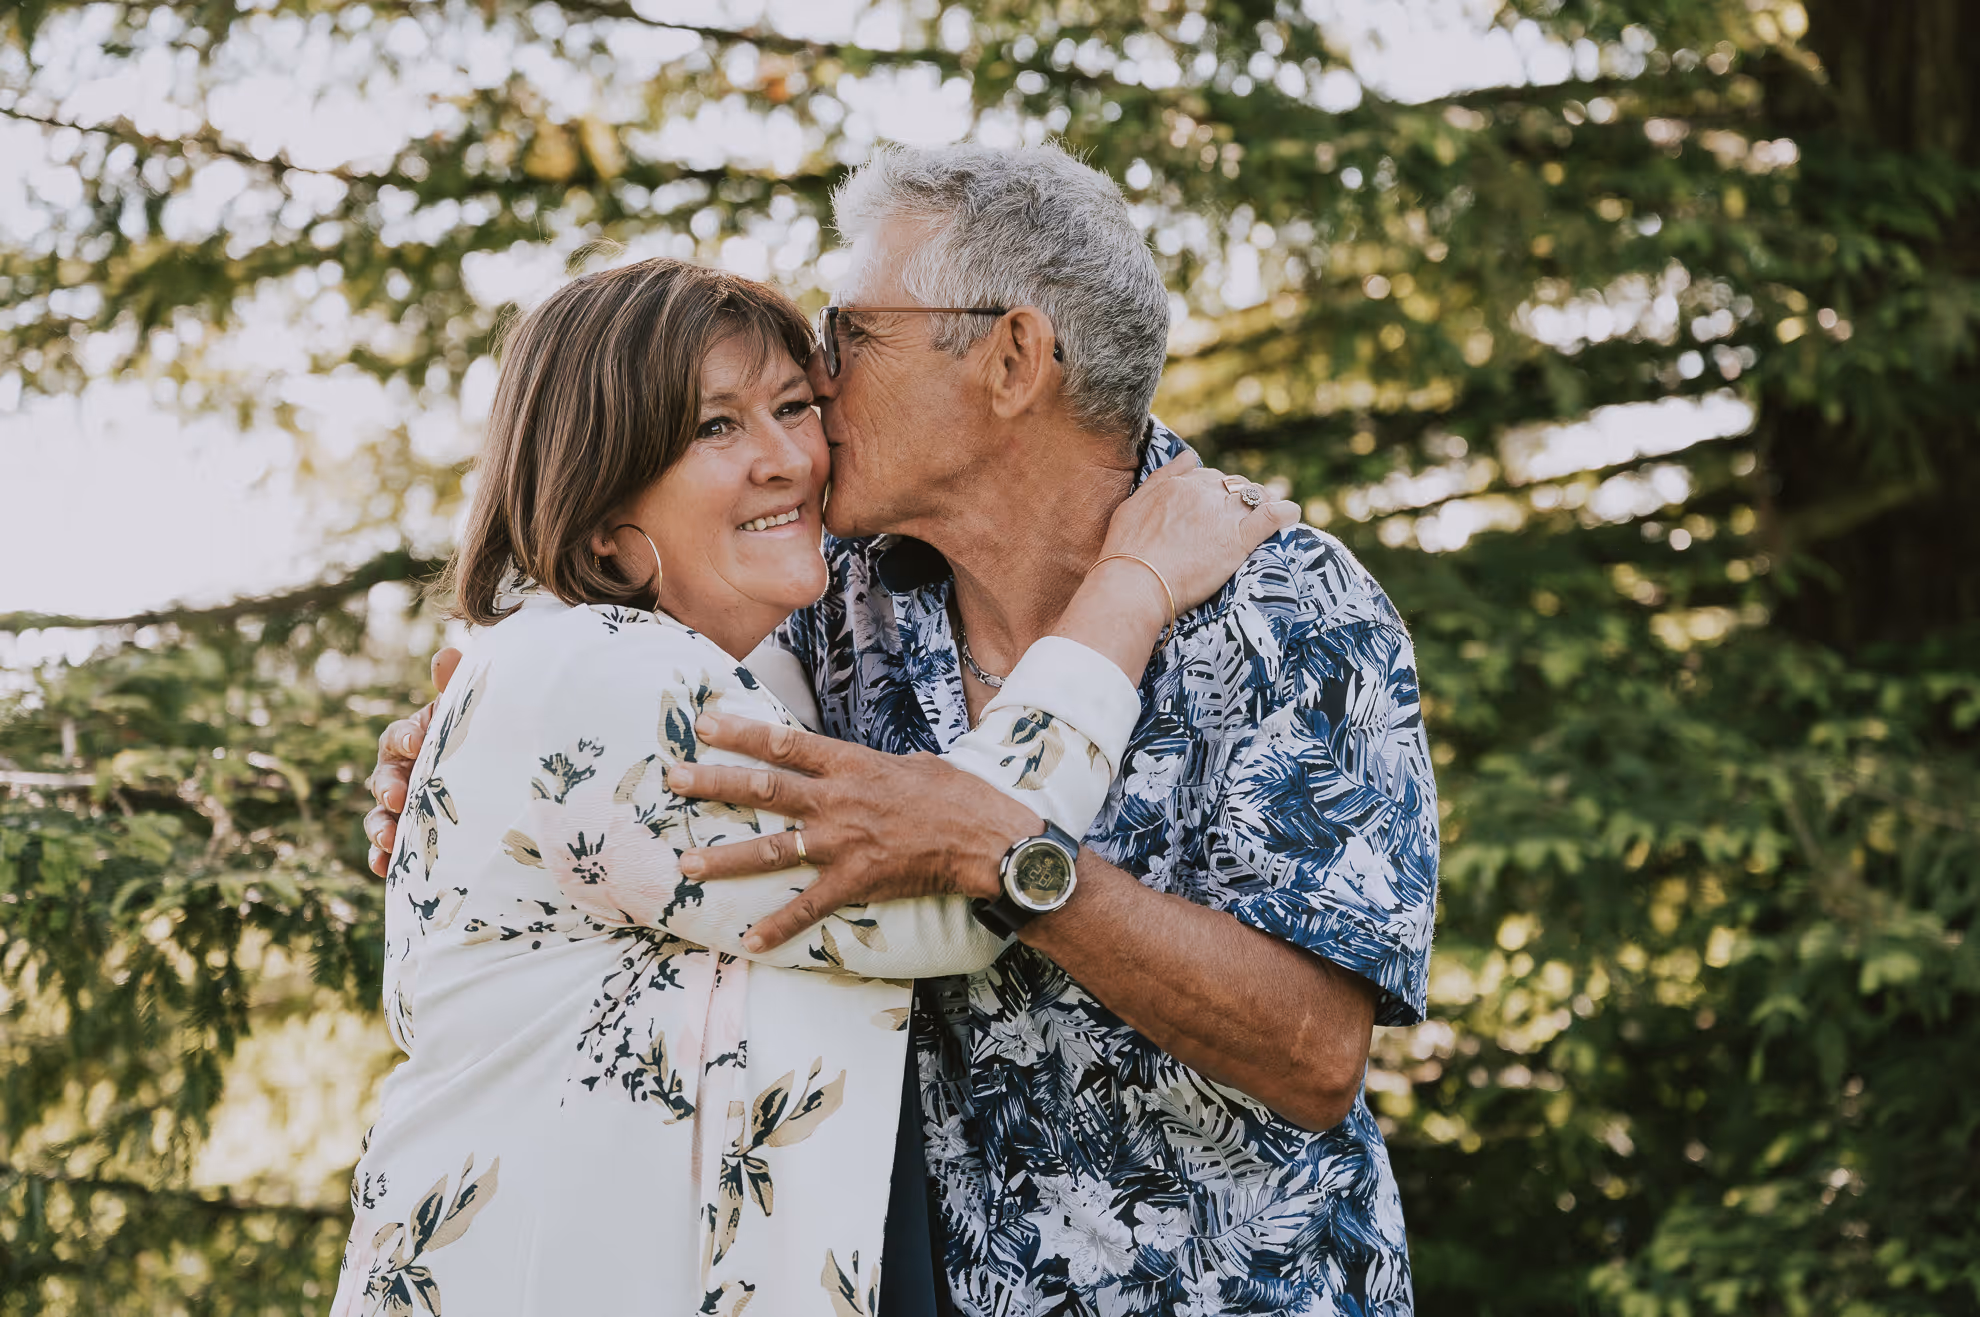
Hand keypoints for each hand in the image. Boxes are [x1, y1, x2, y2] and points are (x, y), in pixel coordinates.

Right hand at [363, 646, 462, 876]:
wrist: (500, 784)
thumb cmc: (479, 740)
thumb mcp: (471, 716)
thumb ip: (459, 686)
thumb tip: (448, 653)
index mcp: (414, 741)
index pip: (398, 737)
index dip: (405, 738)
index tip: (418, 743)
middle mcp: (401, 773)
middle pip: (383, 779)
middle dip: (389, 787)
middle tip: (399, 797)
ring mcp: (402, 809)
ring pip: (380, 817)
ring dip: (380, 828)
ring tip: (389, 840)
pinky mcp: (409, 839)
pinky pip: (389, 851)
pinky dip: (383, 860)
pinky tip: (385, 870)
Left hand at [669, 711, 1039, 950]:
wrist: (989, 839)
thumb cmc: (961, 797)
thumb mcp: (917, 764)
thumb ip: (879, 767)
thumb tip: (866, 769)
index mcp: (853, 765)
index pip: (786, 743)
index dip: (742, 733)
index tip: (704, 725)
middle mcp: (839, 800)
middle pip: (765, 789)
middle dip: (714, 783)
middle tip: (673, 778)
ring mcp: (843, 842)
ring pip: (772, 848)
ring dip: (725, 857)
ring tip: (686, 864)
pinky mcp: (856, 880)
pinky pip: (809, 907)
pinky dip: (778, 926)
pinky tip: (749, 939)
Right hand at [1093, 450, 1300, 615]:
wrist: (1134, 583)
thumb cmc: (1126, 551)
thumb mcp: (1133, 505)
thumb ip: (1162, 478)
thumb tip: (1187, 456)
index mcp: (1179, 484)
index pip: (1211, 477)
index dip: (1220, 492)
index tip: (1221, 507)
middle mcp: (1203, 492)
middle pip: (1236, 485)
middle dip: (1242, 498)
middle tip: (1243, 518)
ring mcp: (1223, 514)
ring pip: (1257, 496)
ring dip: (1264, 504)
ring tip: (1268, 517)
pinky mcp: (1239, 539)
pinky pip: (1273, 516)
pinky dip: (1286, 513)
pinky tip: (1291, 516)